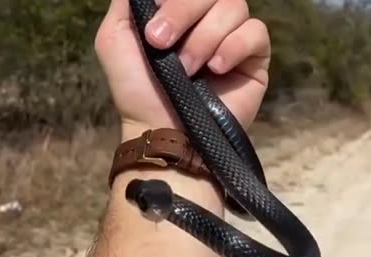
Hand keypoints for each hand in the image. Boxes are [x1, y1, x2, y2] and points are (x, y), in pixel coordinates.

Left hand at [95, 0, 270, 140]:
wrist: (161, 130)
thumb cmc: (136, 90)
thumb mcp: (114, 40)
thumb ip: (127, 3)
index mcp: (178, 12)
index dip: (175, 1)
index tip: (152, 29)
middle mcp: (206, 20)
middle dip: (183, 12)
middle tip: (161, 44)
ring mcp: (232, 37)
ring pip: (235, 6)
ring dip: (205, 37)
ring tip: (187, 70)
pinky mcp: (254, 59)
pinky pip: (256, 32)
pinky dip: (235, 47)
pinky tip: (216, 69)